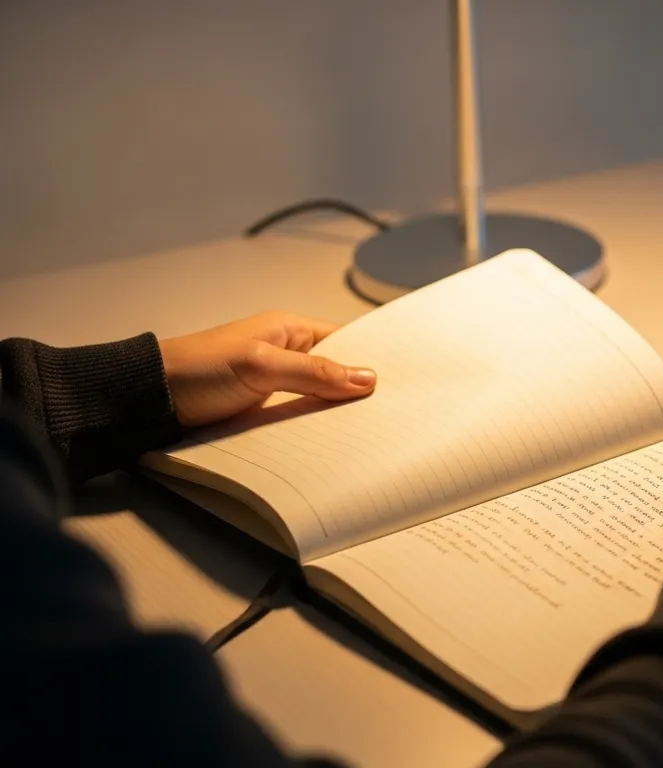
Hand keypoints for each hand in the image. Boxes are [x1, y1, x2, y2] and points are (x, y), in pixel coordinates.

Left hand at [158, 311, 376, 426]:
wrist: (148, 399)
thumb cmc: (199, 370)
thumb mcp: (261, 365)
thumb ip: (314, 372)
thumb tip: (368, 378)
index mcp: (289, 330)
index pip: (344, 341)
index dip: (370, 358)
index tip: (400, 381)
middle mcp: (285, 355)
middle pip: (335, 373)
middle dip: (357, 391)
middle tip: (390, 414)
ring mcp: (274, 385)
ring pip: (318, 399)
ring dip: (335, 414)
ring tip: (369, 433)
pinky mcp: (262, 411)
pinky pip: (298, 418)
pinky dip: (313, 429)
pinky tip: (332, 444)